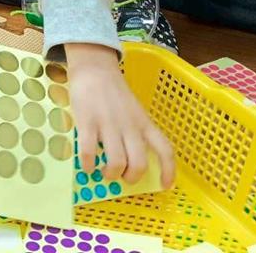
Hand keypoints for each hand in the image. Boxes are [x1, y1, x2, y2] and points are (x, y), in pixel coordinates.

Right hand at [66, 44, 174, 188]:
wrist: (94, 68)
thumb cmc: (113, 91)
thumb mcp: (133, 110)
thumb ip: (134, 130)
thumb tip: (129, 157)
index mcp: (144, 123)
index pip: (165, 150)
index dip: (169, 171)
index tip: (166, 185)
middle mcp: (130, 126)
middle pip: (139, 163)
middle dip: (131, 178)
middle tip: (122, 177)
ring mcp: (109, 124)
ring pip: (117, 162)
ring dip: (110, 174)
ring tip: (103, 171)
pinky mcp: (88, 122)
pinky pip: (89, 152)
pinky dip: (88, 164)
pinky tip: (86, 164)